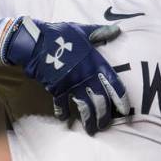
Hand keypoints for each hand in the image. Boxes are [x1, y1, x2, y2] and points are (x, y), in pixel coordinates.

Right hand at [4, 18, 129, 134]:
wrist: (35, 42)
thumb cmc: (61, 34)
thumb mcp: (83, 31)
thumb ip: (100, 33)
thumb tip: (117, 30)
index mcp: (95, 63)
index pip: (113, 83)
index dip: (120, 98)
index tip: (125, 110)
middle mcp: (86, 76)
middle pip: (100, 100)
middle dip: (104, 115)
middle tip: (106, 125)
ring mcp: (71, 84)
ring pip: (84, 106)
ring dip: (88, 119)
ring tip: (92, 130)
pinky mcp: (56, 89)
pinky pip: (61, 104)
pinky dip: (62, 112)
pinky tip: (65, 120)